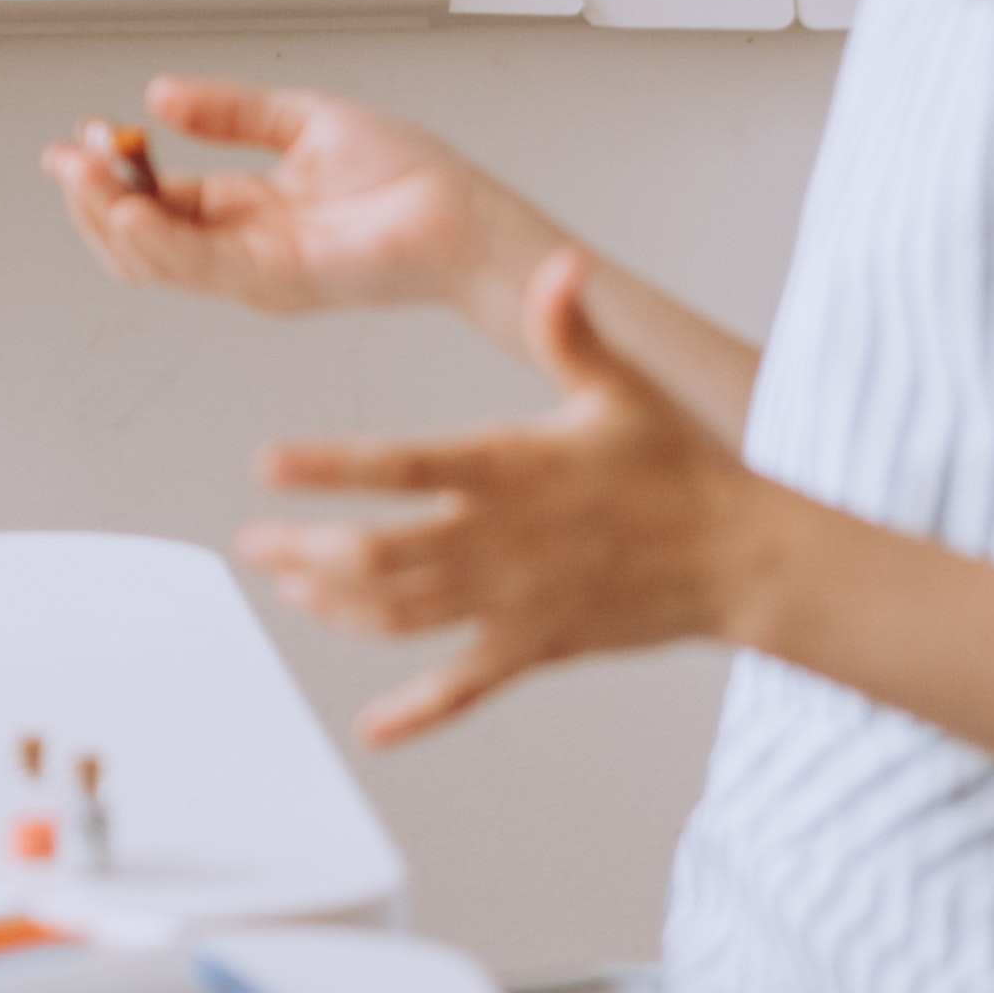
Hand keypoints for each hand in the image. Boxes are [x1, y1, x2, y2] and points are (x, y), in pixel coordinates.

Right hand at [41, 79, 531, 324]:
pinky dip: (153, 239)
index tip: (83, 132)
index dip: (111, 168)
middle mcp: (239, 248)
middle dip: (90, 196)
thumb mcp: (301, 119)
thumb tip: (160, 95)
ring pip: (151, 256)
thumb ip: (231, 111)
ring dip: (105, 215)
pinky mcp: (275, 280)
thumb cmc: (409, 176)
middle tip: (66, 153)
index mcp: (245, 210)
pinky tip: (126, 206)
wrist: (465, 212)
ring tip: (79, 171)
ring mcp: (253, 271)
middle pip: (136, 236)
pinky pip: (196, 265)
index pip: (155, 199)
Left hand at [235, 253, 769, 744]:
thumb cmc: (677, 466)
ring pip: (402, 617)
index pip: (399, 465)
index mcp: (508, 469)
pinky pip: (465, 690)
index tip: (264, 463)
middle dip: (304, 551)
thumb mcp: (620, 389)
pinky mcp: (536, 648)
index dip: (328, 466)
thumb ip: (570, 329)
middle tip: (251, 545)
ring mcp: (514, 602)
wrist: (743, 557)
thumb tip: (559, 263)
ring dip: (337, 609)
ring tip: (290, 591)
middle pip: (377, 555)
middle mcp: (499, 540)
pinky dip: (416, 714)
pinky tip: (371, 729)